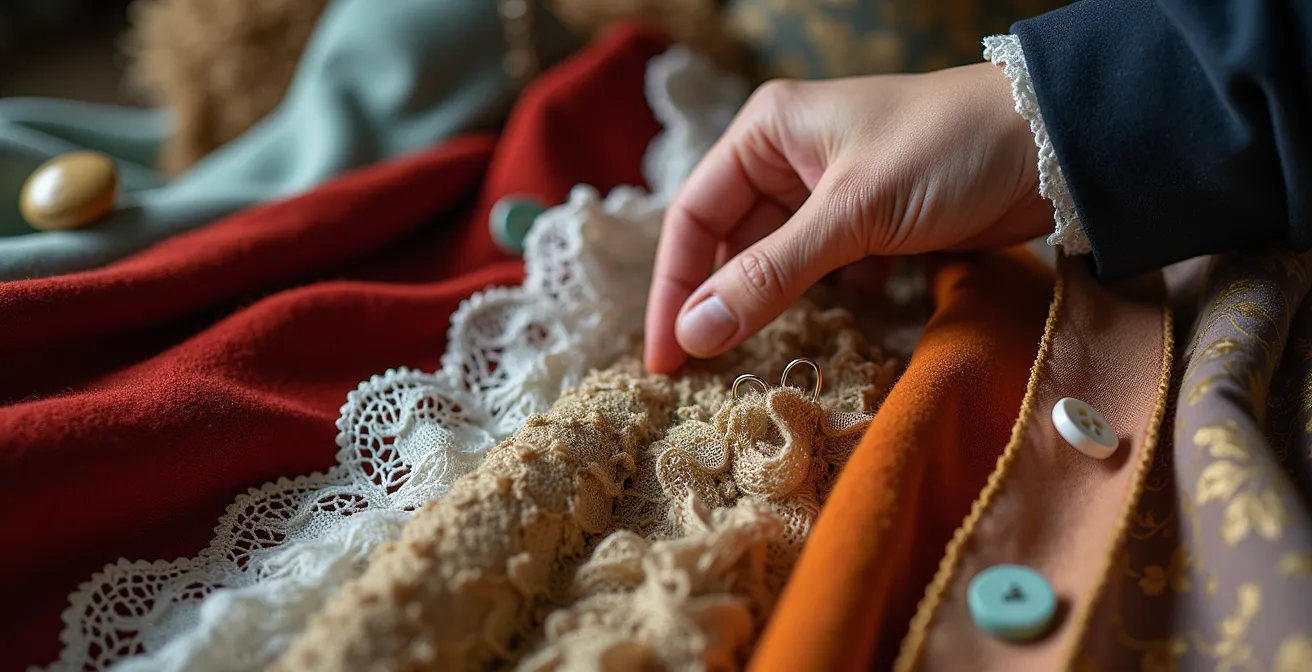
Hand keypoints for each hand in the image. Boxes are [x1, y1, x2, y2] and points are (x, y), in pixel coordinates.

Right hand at [643, 62, 1052, 373]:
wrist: (1058, 143)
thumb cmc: (949, 152)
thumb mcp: (852, 214)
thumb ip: (770, 274)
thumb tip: (695, 333)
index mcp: (767, 131)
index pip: (694, 216)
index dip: (674, 288)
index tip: (667, 358)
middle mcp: (789, 156)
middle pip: (728, 241)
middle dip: (719, 300)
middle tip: (703, 371)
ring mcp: (832, 190)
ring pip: (776, 259)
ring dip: (772, 301)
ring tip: (759, 351)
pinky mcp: (872, 219)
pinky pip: (825, 266)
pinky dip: (829, 293)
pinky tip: (852, 306)